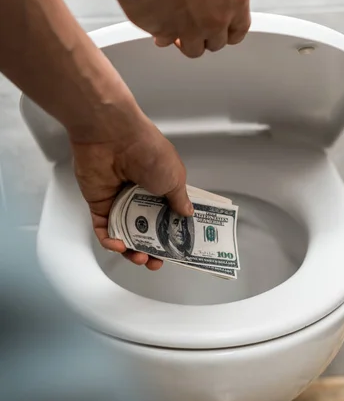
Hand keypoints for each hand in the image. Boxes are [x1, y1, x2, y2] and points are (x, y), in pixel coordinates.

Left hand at [69, 95, 191, 270]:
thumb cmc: (149, 153)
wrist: (113, 138)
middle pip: (146, 231)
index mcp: (160, 188)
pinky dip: (110, 241)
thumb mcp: (174, 177)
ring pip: (125, 234)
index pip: (167, 218)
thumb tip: (187, 214)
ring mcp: (119, 202)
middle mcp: (140, 196)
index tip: (176, 251)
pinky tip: (119, 246)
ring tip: (139, 258)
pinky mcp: (99, 204)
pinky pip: (104, 229)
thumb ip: (179, 200)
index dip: (172, 237)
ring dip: (132, 250)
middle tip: (156, 262)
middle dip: (152, 250)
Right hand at [116, 0, 249, 57]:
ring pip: (193, 49)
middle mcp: (216, 20)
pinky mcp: (166, 34)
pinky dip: (160, 33)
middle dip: (205, 35)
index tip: (220, 28)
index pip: (239, 30)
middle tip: (194, 23)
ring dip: (185, 40)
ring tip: (175, 28)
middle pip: (216, 43)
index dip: (227, 30)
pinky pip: (165, 41)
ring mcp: (191, 31)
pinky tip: (156, 21)